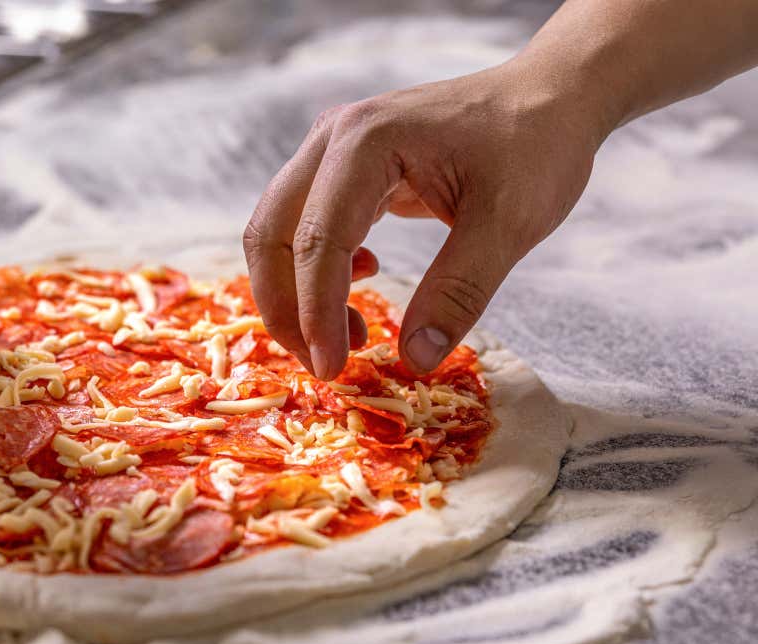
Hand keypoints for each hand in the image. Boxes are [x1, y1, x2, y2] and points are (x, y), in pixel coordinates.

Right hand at [244, 62, 604, 377]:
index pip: (320, 240)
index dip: (318, 313)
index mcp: (366, 142)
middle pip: (271, 234)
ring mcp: (330, 150)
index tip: (333, 369)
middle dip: (286, 308)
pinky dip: (315, 270)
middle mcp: (333, 139)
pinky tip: (365, 279)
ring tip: (351, 333)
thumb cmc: (536, 147)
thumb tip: (415, 359)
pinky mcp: (340, 168)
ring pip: (277, 232)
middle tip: (324, 363)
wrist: (549, 97)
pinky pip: (302, 226)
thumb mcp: (509, 224)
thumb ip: (458, 291)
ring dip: (296, 293)